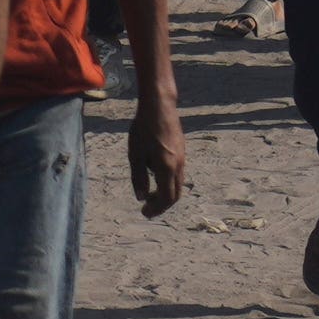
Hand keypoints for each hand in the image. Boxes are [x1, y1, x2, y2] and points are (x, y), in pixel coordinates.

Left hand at [129, 101, 187, 216]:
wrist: (159, 106)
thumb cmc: (143, 129)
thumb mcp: (135, 155)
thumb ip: (138, 178)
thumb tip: (141, 197)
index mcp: (166, 167)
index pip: (166, 198)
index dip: (156, 209)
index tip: (144, 212)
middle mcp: (178, 164)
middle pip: (175, 194)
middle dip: (162, 205)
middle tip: (146, 208)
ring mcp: (182, 157)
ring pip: (178, 184)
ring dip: (165, 193)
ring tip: (149, 193)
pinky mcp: (182, 151)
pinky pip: (178, 173)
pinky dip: (168, 182)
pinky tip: (155, 175)